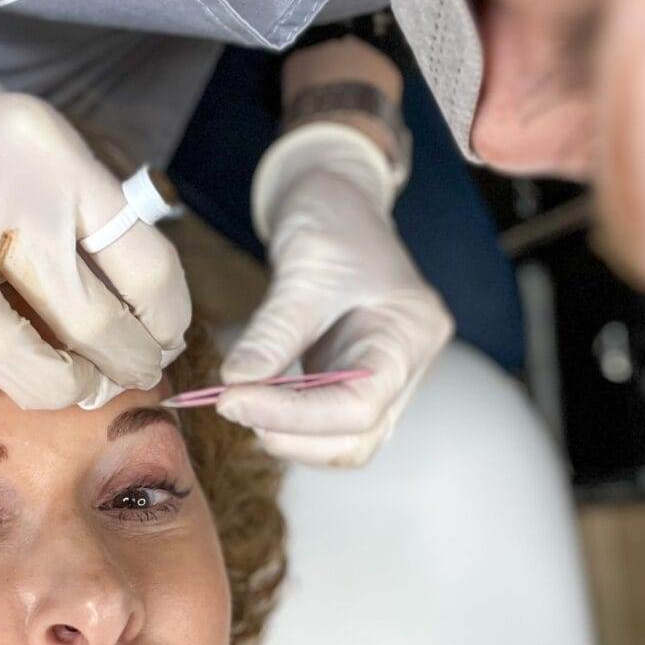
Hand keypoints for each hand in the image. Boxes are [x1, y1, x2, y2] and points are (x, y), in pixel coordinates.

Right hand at [0, 11, 189, 408]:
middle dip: (126, 363)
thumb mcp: (59, 158)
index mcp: (56, 162)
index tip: (168, 340)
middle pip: (85, 317)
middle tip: (137, 373)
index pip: (143, 266)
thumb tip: (148, 328)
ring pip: (2, 348)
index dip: (169, 322)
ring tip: (75, 386)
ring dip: (53, 387)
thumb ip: (100, 227)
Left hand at [217, 123, 452, 466]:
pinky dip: (290, 423)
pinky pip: (329, 425)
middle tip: (231, 406)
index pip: (360, 406)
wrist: (338, 201)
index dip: (295, 416)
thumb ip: (274, 331)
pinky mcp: (357, 383)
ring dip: (290, 437)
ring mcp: (387, 379)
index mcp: (413, 333)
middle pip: (359, 438)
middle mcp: (409, 365)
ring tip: (240, 404)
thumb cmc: (332, 222)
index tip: (232, 401)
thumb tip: (235, 385)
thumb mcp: (304, 267)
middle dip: (292, 435)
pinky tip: (255, 401)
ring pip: (345, 442)